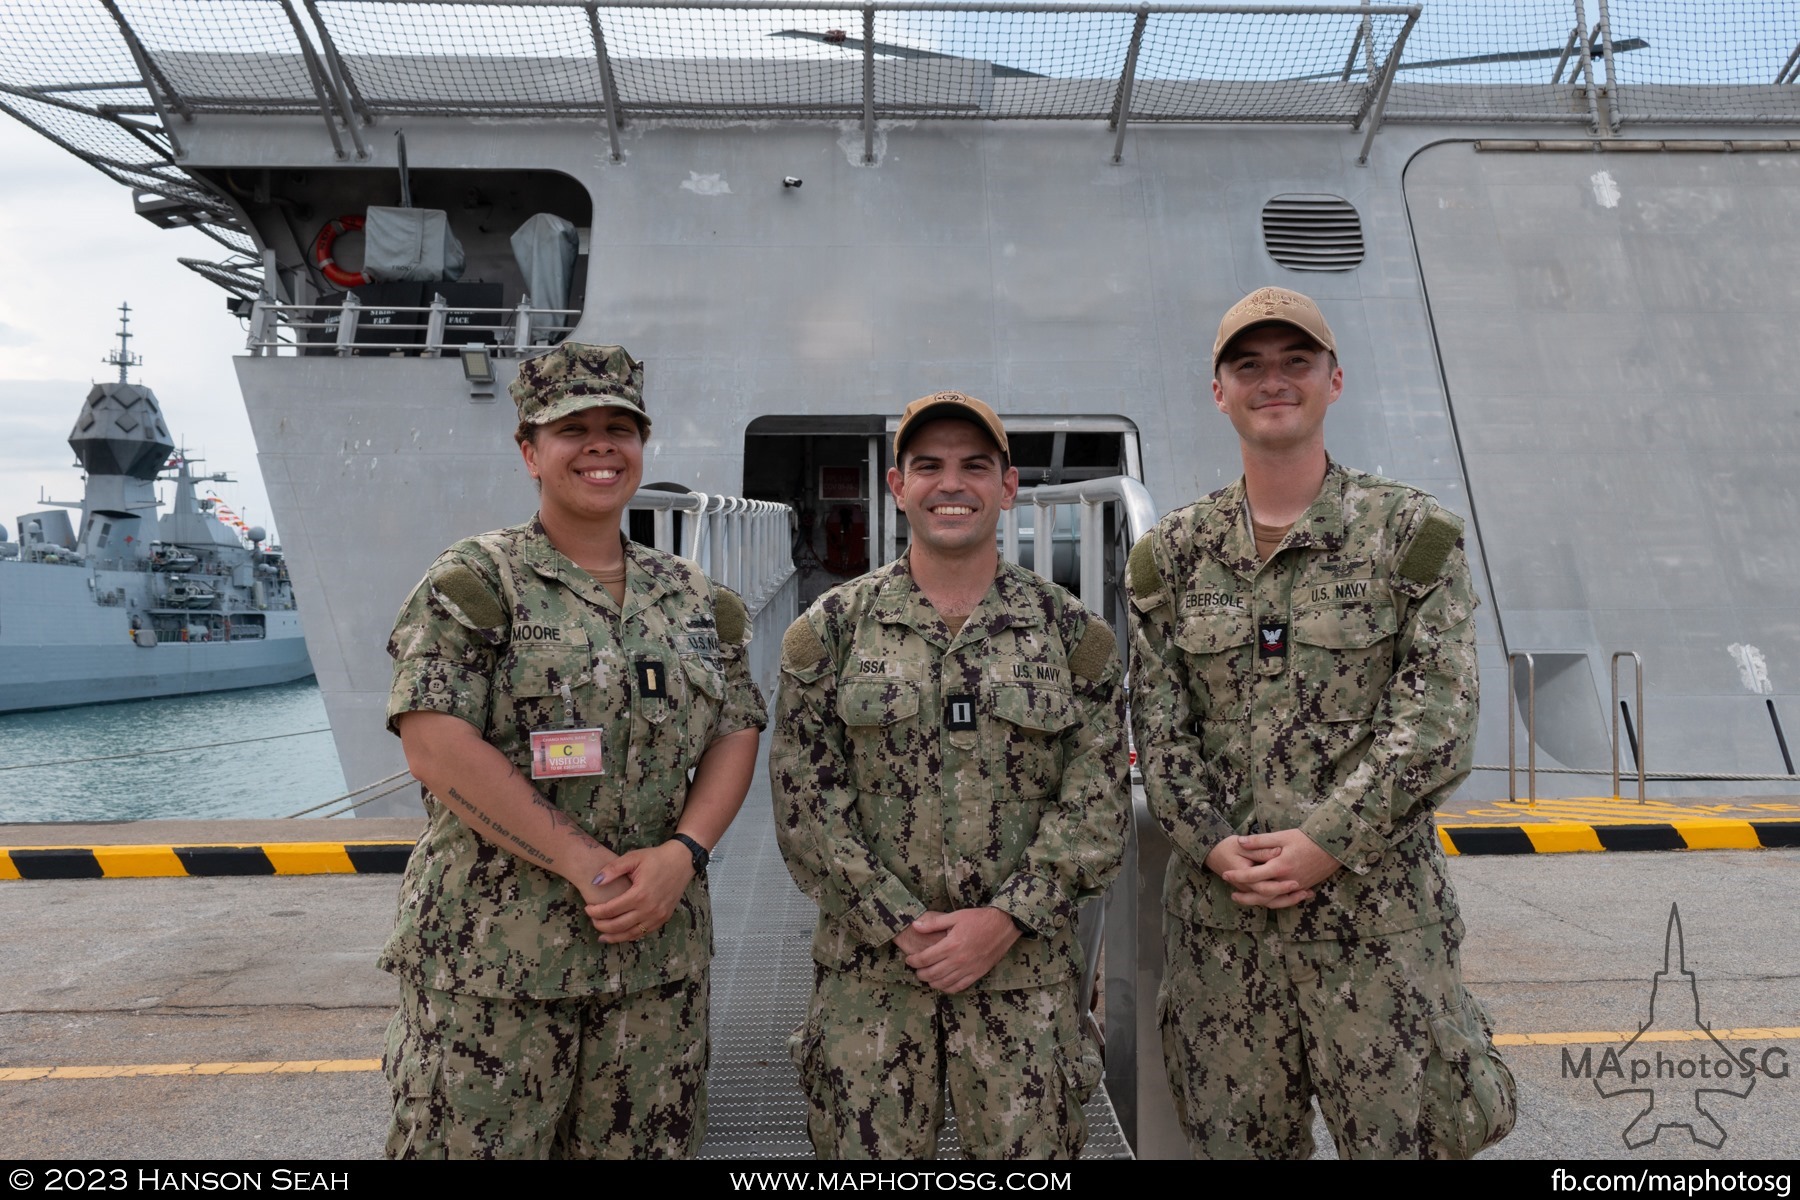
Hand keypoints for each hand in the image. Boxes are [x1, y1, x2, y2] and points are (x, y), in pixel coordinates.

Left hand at [584, 841, 694, 942]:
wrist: (682, 861)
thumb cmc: (656, 858)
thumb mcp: (633, 858)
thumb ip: (612, 869)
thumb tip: (595, 882)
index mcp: (639, 894)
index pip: (610, 910)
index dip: (595, 911)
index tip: (587, 908)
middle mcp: (649, 909)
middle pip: (618, 925)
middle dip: (601, 925)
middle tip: (592, 920)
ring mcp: (658, 916)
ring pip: (630, 934)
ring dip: (614, 936)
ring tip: (602, 935)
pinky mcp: (663, 918)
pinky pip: (643, 933)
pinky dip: (629, 935)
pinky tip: (620, 934)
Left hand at [903, 908, 1021, 993]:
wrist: (1003, 926)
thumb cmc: (979, 919)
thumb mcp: (955, 916)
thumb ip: (934, 923)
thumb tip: (915, 925)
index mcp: (951, 945)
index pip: (925, 958)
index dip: (914, 961)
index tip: (909, 960)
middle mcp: (958, 960)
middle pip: (932, 973)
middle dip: (920, 973)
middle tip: (916, 970)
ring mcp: (968, 969)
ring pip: (944, 983)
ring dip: (932, 982)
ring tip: (927, 977)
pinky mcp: (977, 974)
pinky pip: (959, 987)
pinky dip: (948, 988)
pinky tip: (943, 984)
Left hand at [1217, 829, 1341, 908]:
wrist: (1334, 846)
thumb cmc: (1307, 838)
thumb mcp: (1282, 836)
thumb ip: (1260, 841)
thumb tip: (1240, 842)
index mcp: (1280, 866)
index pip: (1253, 875)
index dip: (1238, 876)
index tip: (1225, 874)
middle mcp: (1287, 880)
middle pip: (1262, 894)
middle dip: (1246, 896)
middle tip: (1232, 893)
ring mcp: (1297, 886)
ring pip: (1274, 900)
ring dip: (1258, 902)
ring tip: (1246, 898)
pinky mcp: (1304, 887)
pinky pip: (1286, 899)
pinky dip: (1275, 901)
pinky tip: (1266, 899)